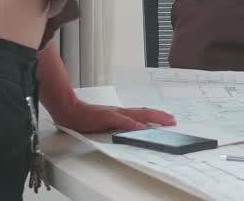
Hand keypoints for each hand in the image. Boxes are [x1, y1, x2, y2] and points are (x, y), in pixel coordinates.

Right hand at [51, 100, 175, 133]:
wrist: (70, 111)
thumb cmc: (86, 118)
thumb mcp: (106, 122)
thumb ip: (117, 125)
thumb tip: (130, 131)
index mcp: (121, 113)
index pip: (143, 113)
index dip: (157, 115)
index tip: (168, 119)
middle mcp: (120, 111)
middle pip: (145, 112)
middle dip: (161, 116)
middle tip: (173, 121)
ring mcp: (114, 113)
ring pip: (138, 114)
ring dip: (152, 118)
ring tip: (164, 122)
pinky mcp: (106, 117)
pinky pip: (122, 121)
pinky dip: (132, 124)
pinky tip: (140, 127)